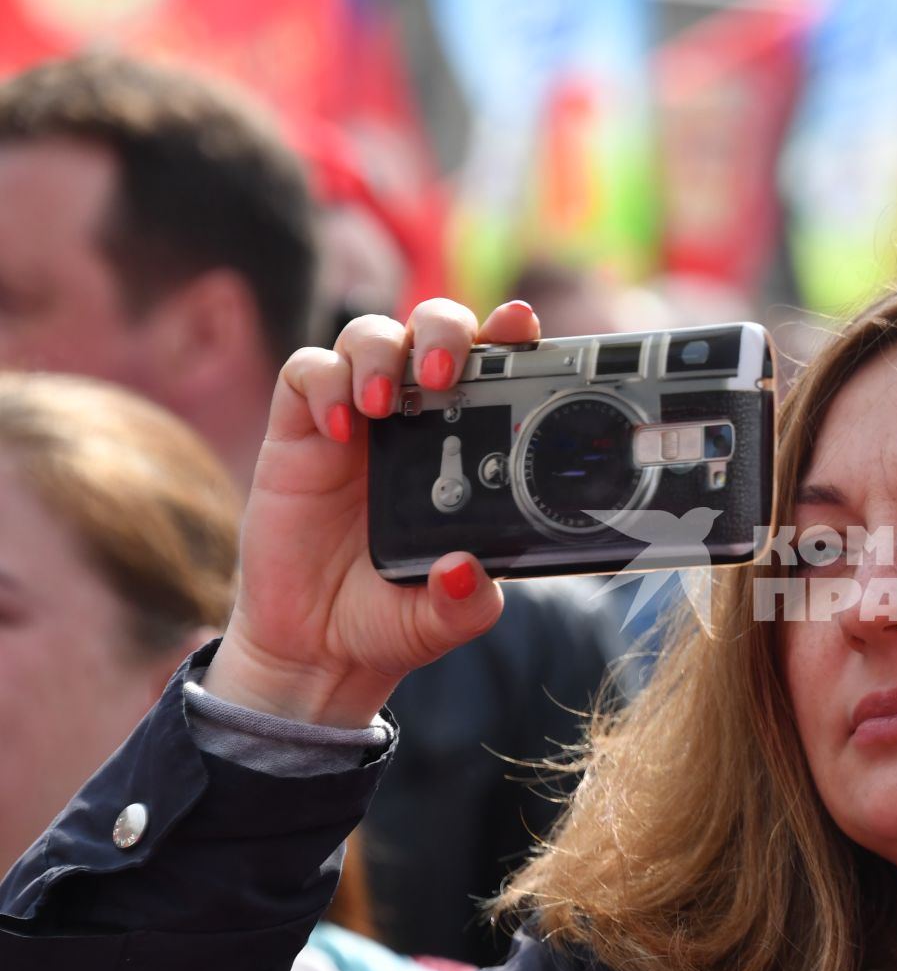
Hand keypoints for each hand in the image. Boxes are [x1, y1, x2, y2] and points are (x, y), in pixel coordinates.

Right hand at [202, 300, 540, 726]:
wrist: (316, 646)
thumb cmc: (391, 616)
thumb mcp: (442, 618)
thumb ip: (466, 601)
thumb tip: (468, 572)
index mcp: (468, 445)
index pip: (494, 368)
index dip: (509, 336)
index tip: (523, 324)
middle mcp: (416, 420)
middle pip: (431, 329)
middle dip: (442, 330)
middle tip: (442, 374)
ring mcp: (356, 420)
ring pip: (369, 335)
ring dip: (380, 352)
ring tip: (381, 404)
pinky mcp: (298, 431)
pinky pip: (307, 373)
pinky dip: (325, 382)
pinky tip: (338, 427)